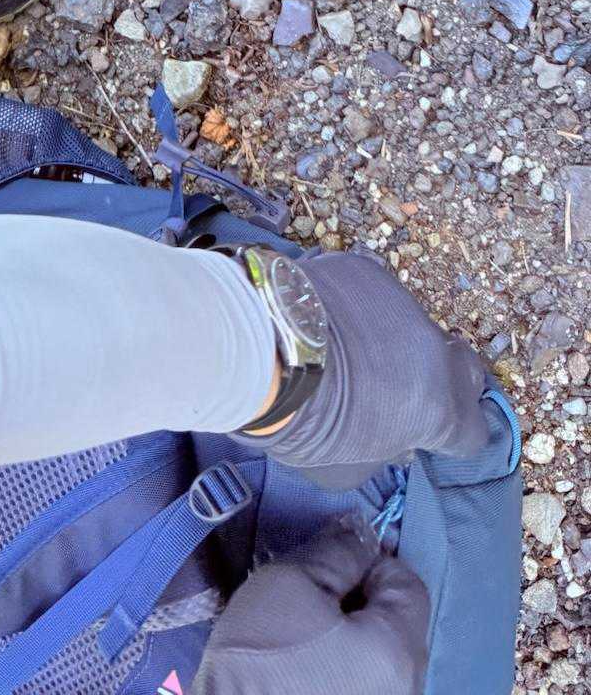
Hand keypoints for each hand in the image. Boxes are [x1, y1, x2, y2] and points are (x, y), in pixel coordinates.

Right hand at [192, 521, 429, 694]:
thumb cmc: (261, 656)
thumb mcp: (291, 581)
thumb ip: (338, 550)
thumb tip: (363, 531)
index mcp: (400, 652)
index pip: (406, 583)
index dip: (367, 560)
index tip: (327, 563)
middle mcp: (408, 689)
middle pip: (395, 621)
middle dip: (357, 597)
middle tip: (308, 597)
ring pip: (379, 654)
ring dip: (347, 632)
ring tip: (301, 631)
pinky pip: (363, 680)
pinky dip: (340, 663)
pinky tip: (304, 664)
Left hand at [256, 248, 489, 487]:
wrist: (262, 347)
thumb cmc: (303, 422)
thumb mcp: (348, 467)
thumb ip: (386, 449)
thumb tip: (394, 435)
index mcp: (438, 409)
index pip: (475, 430)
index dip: (454, 436)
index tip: (432, 435)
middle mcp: (432, 350)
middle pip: (465, 367)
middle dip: (447, 380)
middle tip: (411, 389)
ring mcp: (401, 302)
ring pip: (411, 324)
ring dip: (393, 339)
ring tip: (345, 348)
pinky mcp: (367, 270)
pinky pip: (372, 293)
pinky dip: (357, 306)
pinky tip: (322, 317)